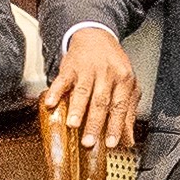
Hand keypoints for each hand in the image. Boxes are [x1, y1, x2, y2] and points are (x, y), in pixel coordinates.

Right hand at [44, 27, 142, 156]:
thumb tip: (128, 139)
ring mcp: (88, 69)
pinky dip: (55, 91)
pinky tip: (51, 103)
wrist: (96, 36)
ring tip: (72, 125)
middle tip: (89, 142)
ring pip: (83, 91)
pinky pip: (63, 79)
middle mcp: (107, 74)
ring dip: (77, 109)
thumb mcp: (127, 85)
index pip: (120, 106)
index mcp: (124, 79)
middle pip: (101, 102)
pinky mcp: (70, 66)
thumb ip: (128, 112)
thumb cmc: (112, 65)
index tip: (111, 143)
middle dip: (95, 124)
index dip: (116, 126)